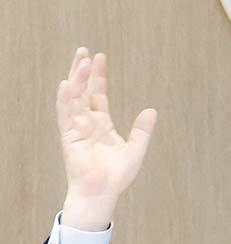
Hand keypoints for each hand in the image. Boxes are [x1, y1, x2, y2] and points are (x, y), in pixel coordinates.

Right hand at [57, 46, 157, 229]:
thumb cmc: (116, 176)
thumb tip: (151, 110)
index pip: (97, 94)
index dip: (98, 77)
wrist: (103, 192)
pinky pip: (65, 114)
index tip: (100, 57)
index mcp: (101, 124)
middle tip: (84, 50)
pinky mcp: (69, 136)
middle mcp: (87, 122)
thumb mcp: (135, 149)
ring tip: (81, 60)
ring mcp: (77, 128)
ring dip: (76, 79)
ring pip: (73, 98)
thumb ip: (142, 130)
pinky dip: (65, 99)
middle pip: (83, 91)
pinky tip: (66, 84)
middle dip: (83, 71)